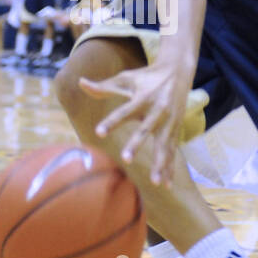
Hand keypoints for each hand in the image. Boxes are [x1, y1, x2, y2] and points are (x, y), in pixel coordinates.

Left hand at [80, 60, 190, 185]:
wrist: (178, 72)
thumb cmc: (146, 77)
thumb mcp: (125, 79)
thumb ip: (103, 86)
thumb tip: (80, 83)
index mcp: (142, 97)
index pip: (123, 111)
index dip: (111, 122)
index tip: (98, 133)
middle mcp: (157, 110)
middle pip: (145, 130)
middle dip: (136, 145)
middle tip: (126, 159)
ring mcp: (169, 121)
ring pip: (164, 145)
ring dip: (160, 164)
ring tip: (154, 183)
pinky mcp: (176, 129)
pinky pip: (173, 151)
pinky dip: (170, 168)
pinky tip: (167, 185)